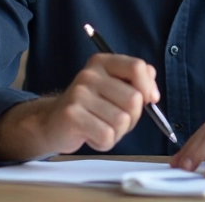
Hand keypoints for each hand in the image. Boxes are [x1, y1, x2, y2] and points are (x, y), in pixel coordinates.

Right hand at [46, 53, 160, 152]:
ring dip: (118, 132)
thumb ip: (137, 81)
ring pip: (122, 120)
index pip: (137, 67)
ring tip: (102, 127)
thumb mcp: (114, 88)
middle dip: (133, 117)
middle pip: (134, 99)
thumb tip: (153, 93)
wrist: (52, 122)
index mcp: (102, 63)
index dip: (148, 87)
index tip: (149, 100)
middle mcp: (89, 75)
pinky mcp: (72, 116)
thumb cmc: (91, 107)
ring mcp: (79, 94)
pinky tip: (92, 136)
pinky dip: (105, 143)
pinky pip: (107, 135)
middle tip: (116, 119)